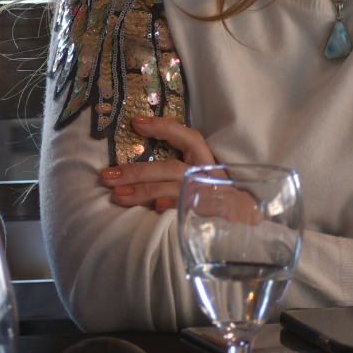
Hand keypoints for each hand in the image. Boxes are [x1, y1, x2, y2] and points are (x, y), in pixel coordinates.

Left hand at [97, 115, 216, 211]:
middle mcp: (210, 178)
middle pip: (171, 168)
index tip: (135, 123)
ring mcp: (213, 198)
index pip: (189, 138)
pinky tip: (156, 209)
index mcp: (207, 163)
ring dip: (144, 192)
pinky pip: (191, 211)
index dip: (164, 128)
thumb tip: (137, 154)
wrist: (245, 229)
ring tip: (117, 195)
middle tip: (107, 175)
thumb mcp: (200, 178)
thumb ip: (173, 171)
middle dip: (137, 172)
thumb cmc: (213, 199)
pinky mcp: (216, 218)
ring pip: (175, 189)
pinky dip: (174, 207)